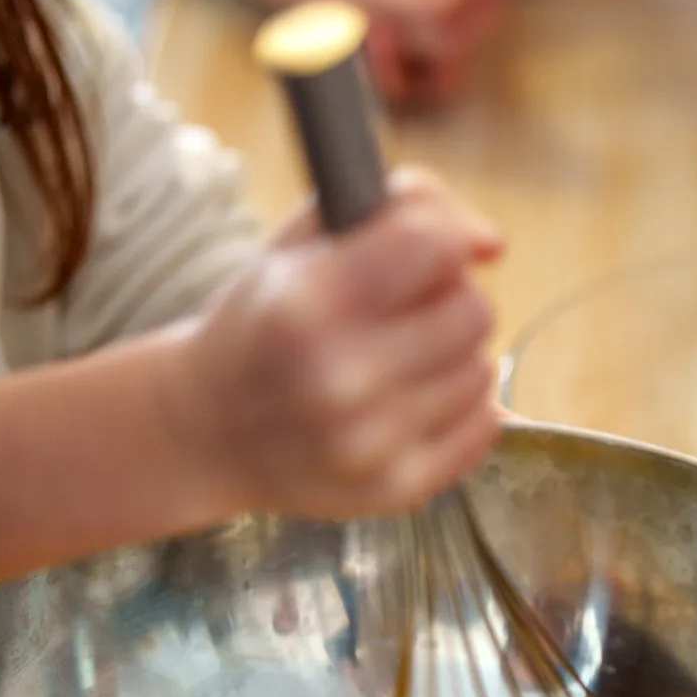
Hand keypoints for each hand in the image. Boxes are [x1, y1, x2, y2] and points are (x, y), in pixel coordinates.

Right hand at [166, 167, 503, 519]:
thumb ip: (397, 209)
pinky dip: (460, 409)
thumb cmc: (261, 324)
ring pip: (481, 370)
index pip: (434, 245)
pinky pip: (485, 426)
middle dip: (446, 302)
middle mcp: (341, 377)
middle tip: (400, 315)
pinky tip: (411, 402)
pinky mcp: (396, 488)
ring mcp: (371, 442)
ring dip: (451, 358)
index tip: (420, 256)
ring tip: (398, 362)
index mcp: (309, 302)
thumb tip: (492, 244)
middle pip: (473, 311)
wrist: (203, 431)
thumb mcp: (300, 243)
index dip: (440, 240)